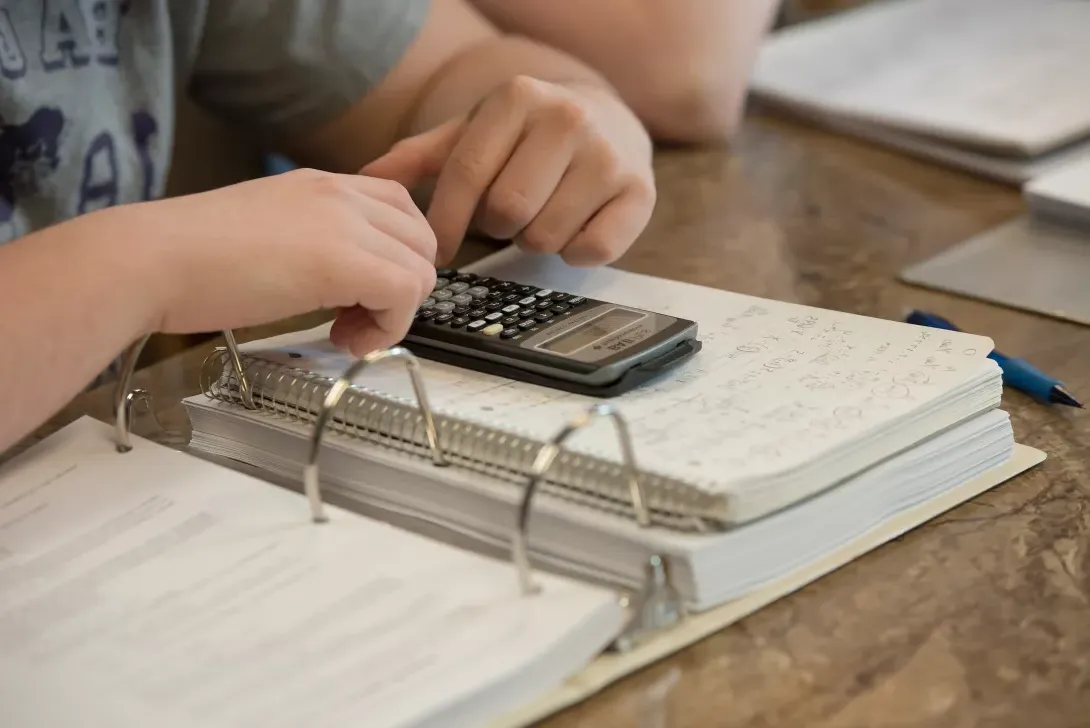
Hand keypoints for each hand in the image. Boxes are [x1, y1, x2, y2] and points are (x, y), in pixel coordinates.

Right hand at [112, 168, 436, 355]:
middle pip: (420, 240)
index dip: (394, 256)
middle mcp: (340, 194)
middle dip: (400, 288)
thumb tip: (335, 283)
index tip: (361, 292)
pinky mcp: (343, 261)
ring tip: (344, 333)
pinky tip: (343, 340)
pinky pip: (407, 294)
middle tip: (354, 319)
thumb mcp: (266, 233)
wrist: (151, 260)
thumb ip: (309, 244)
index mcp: (321, 185)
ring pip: (421, 269)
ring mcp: (344, 223)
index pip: (399, 208)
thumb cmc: (190, 259)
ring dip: (394, 313)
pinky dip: (388, 328)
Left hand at [362, 75, 655, 266]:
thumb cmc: (529, 134)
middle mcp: (568, 119)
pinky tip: (573, 227)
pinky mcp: (640, 193)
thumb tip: (366, 178)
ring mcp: (608, 156)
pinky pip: (592, 251)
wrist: (608, 118)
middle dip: (497, 226)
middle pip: (507, 211)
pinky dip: (575, 252)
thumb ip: (421, 156)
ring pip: (545, 236)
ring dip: (534, 240)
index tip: (437, 248)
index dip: (445, 221)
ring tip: (541, 216)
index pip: (466, 175)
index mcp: (518, 98)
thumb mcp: (474, 133)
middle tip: (507, 216)